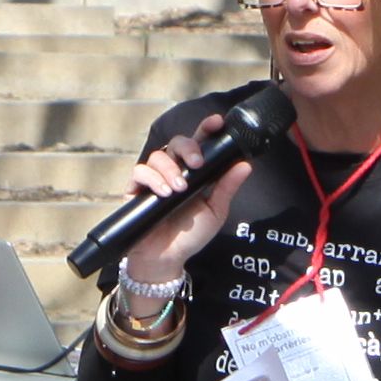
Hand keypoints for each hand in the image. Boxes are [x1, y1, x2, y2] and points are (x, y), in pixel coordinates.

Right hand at [118, 116, 260, 292]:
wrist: (167, 258)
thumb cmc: (190, 234)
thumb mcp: (214, 211)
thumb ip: (227, 188)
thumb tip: (245, 164)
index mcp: (194, 172)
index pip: (199, 144)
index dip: (206, 129)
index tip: (217, 122)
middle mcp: (173, 170)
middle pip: (176, 142)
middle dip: (188, 147)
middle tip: (197, 163)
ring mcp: (153, 178)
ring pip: (158, 156)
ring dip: (170, 169)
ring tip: (179, 189)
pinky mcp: (135, 189)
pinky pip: (140, 172)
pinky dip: (152, 179)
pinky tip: (163, 192)